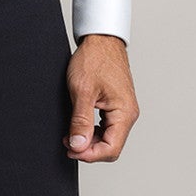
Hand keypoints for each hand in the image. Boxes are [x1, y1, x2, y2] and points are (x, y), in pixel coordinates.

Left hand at [65, 33, 138, 161]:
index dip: (89, 155)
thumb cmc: (95, 59)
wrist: (101, 40)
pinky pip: (107, 128)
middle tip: (68, 143)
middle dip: (89, 150)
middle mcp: (128, 114)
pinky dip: (93, 132)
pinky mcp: (117, 106)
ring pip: (109, 139)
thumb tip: (78, 145)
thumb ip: (80, 121)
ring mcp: (123, 111)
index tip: (71, 150)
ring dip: (90, 142)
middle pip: (111, 147)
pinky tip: (79, 127)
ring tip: (71, 135)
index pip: (111, 149)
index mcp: (124, 113)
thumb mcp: (82, 91)